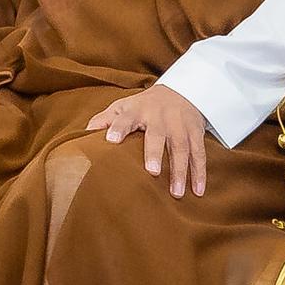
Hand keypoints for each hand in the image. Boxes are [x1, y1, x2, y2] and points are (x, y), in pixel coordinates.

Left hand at [93, 82, 217, 196]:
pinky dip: (200, 173)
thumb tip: (84, 134)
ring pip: (182, 147)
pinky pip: (200, 154)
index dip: (118, 127)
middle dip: (156, 152)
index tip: (111, 141)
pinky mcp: (195, 133)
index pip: (126, 118)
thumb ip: (105, 120)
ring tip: (177, 193)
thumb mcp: (124, 106)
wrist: (182, 92)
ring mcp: (180, 125)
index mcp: (138, 110)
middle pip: (159, 134)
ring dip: (181, 170)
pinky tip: (198, 191)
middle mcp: (160, 117)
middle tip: (152, 171)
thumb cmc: (145, 106)